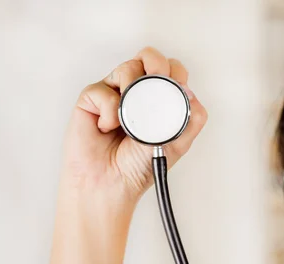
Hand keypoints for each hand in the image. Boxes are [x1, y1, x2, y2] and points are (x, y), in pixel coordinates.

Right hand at [59, 46, 207, 212]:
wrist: (110, 184)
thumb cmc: (137, 169)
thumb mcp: (176, 146)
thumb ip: (190, 121)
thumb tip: (192, 95)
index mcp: (158, 103)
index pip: (170, 72)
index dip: (175, 72)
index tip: (177, 87)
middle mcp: (136, 95)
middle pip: (149, 58)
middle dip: (157, 63)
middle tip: (158, 79)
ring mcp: (114, 94)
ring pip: (128, 68)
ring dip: (133, 89)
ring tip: (130, 119)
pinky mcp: (92, 99)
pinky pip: (103, 89)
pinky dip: (109, 109)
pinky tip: (108, 128)